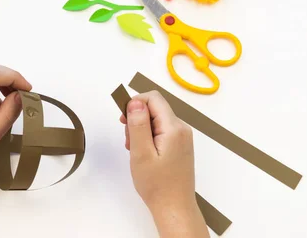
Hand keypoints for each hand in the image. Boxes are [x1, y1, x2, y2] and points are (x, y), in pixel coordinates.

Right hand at [119, 91, 207, 236]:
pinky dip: (148, 137)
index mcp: (174, 128)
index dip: (135, 103)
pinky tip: (143, 153)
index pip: (153, 98)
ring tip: (135, 150)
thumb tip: (135, 102)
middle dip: (137, 119)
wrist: (174, 208)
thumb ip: (138, 125)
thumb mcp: (141, 153)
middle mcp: (182, 129)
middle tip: (128, 141)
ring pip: (156, 120)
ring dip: (141, 129)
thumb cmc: (156, 184)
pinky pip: (161, 131)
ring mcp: (182, 138)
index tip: (123, 120)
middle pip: (154, 108)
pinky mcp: (180, 146)